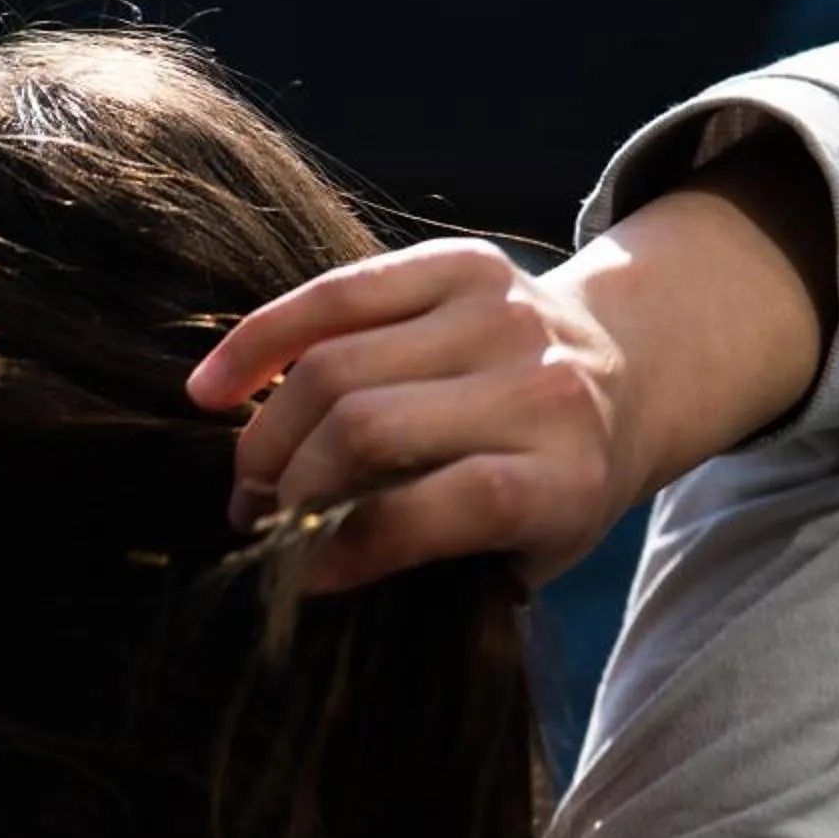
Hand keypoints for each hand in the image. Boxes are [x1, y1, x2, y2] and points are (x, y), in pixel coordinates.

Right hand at [185, 237, 639, 593]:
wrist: (625, 374)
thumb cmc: (550, 488)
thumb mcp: (521, 553)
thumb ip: (435, 565)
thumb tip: (305, 568)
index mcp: (567, 475)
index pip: (451, 503)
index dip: (356, 544)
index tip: (306, 574)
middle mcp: (542, 386)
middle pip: (368, 427)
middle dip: (292, 487)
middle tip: (260, 522)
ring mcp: (502, 314)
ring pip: (333, 366)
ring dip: (268, 434)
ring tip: (253, 476)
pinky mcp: (462, 263)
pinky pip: (333, 295)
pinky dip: (260, 342)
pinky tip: (213, 389)